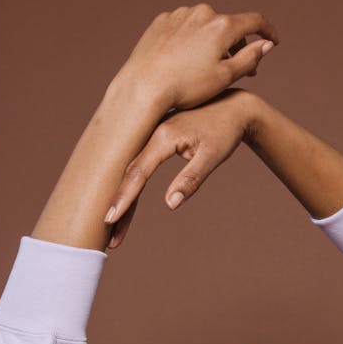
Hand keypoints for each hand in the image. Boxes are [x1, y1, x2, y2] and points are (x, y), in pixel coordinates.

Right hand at [104, 88, 256, 248]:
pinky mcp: (153, 139)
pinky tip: (125, 205)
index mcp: (163, 136)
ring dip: (121, 198)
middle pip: (127, 174)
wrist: (233, 107)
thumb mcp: (212, 157)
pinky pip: (137, 165)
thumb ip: (191, 180)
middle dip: (118, 205)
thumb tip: (170, 204)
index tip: (111, 218)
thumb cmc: (225, 132)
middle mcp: (150, 133)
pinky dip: (130, 186)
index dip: (124, 197)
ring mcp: (150, 135)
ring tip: (114, 229)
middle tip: (109, 237)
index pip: (138, 171)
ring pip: (130, 171)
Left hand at [111, 4, 279, 112]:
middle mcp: (202, 13)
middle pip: (228, 26)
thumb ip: (250, 58)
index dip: (268, 31)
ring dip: (213, 42)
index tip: (273, 41)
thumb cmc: (186, 87)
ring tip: (210, 67)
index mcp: (222, 26)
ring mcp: (180, 15)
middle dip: (236, 45)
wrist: (143, 87)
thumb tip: (267, 44)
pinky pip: (184, 28)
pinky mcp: (162, 21)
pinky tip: (186, 61)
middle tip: (238, 68)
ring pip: (205, 26)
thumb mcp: (225, 77)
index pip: (255, 22)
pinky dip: (191, 40)